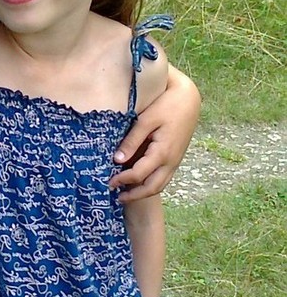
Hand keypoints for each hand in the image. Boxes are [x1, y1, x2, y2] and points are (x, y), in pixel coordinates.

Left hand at [111, 66, 200, 200]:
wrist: (188, 99)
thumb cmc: (166, 105)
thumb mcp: (146, 120)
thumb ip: (132, 141)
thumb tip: (117, 160)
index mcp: (162, 153)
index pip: (138, 175)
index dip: (122, 180)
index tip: (108, 182)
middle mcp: (171, 161)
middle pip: (152, 188)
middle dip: (134, 195)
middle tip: (116, 197)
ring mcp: (175, 161)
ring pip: (160, 185)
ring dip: (143, 192)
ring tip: (125, 194)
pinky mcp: (175, 158)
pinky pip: (163, 177)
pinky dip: (150, 184)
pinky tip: (138, 182)